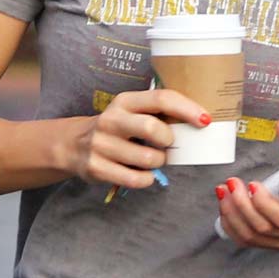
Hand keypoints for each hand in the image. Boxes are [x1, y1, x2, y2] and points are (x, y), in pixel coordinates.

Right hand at [69, 88, 210, 189]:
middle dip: (169, 141)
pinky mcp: (97, 167)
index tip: (205, 120)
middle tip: (168, 145)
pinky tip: (144, 174)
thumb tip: (201, 121)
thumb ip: (158, 113)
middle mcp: (111, 119)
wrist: (73, 144)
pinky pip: (136, 179)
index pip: (161, 99)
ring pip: (148, 159)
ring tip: (153, 159)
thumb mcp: (131, 112)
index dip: (186, 109)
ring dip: (159, 162)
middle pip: (153, 128)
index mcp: (125, 101)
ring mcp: (101, 144)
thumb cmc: (117, 128)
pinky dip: (147, 179)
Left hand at [215, 118, 278, 249]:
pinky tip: (226, 209)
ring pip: (253, 238)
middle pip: (263, 228)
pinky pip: (251, 242)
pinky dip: (234, 227)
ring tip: (223, 194)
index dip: (263, 204)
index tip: (252, 183)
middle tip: (230, 184)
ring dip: (232, 216)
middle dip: (241, 206)